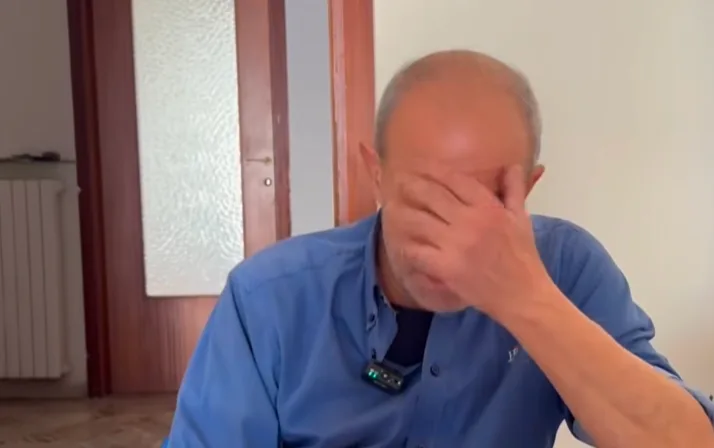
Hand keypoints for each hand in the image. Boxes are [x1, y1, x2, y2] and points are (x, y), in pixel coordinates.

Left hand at [393, 165, 551, 317]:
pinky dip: (406, 246)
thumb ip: (514, 190)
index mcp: (488, 207)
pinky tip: (398, 242)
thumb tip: (512, 166)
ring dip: (401, 213)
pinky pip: (416, 251)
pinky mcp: (446, 267)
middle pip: (430, 195)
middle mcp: (470, 221)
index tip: (419, 166)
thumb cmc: (523, 257)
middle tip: (397, 180)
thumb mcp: (521, 219)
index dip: (433, 170)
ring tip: (389, 208)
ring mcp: (456, 244)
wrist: (522, 295)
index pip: (454, 180)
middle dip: (410, 185)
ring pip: (418, 220)